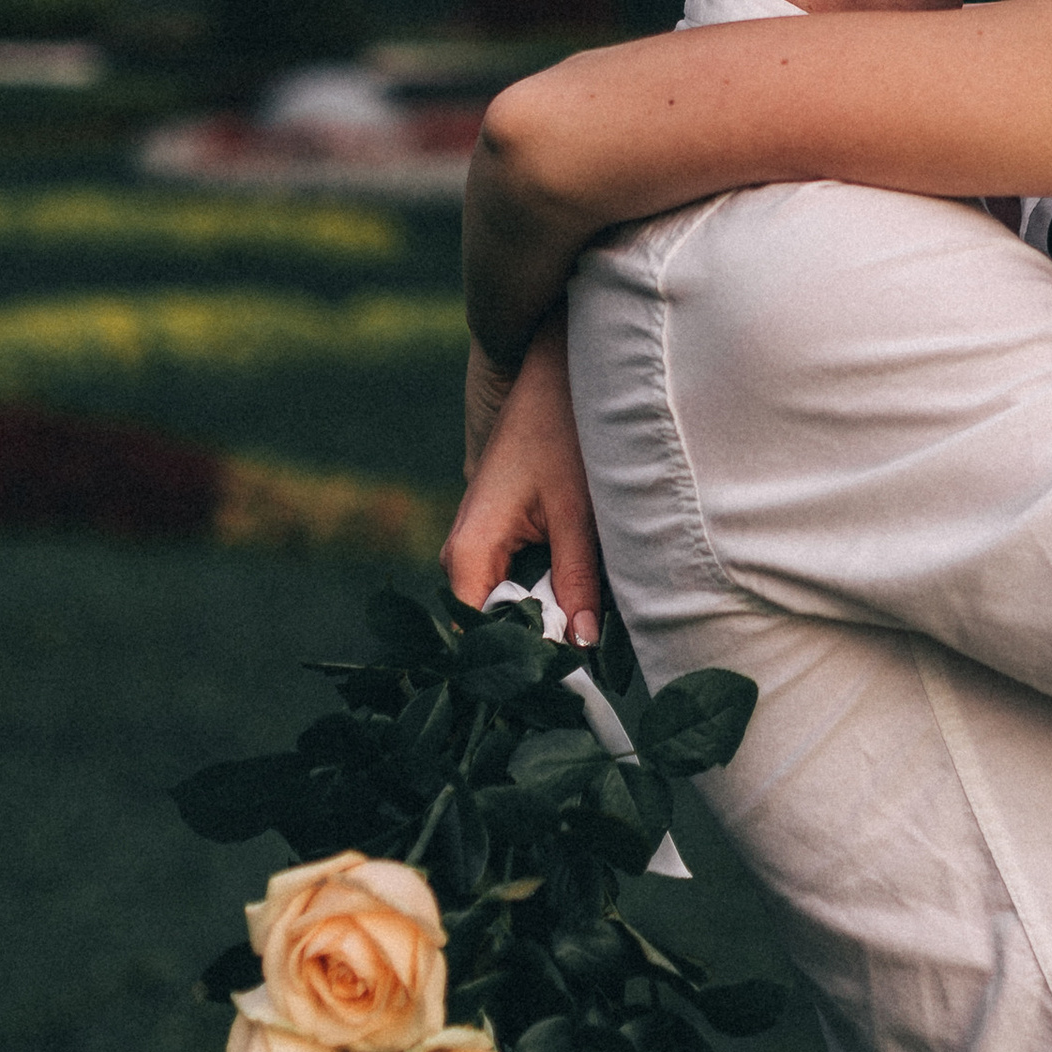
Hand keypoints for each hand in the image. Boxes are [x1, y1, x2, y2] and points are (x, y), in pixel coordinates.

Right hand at [441, 312, 603, 643]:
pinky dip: (546, 591)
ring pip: (504, 604)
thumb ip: (578, 581)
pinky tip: (581, 596)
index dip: (514, 659)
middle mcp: (462, 551)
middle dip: (534, 641)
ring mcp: (477, 543)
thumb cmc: (564, 432)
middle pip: (488, 624)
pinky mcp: (497, 535)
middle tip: (587, 657)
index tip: (560, 678)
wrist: (556, 373)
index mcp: (469, 547)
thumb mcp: (579, 512)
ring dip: (544, 616)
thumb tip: (580, 645)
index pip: (474, 632)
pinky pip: (514, 581)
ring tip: (589, 630)